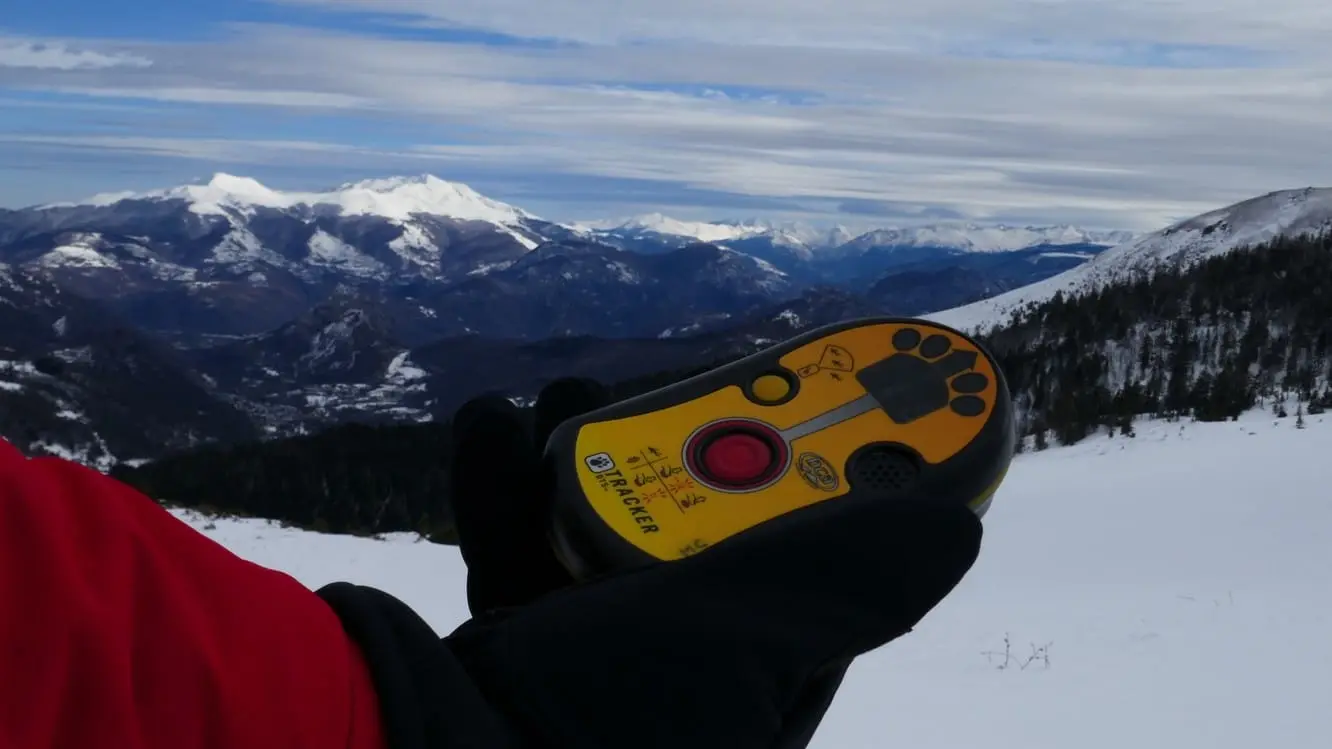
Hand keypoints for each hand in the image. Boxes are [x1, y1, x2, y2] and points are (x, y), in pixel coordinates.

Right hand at [440, 378, 983, 748]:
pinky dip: (509, 488)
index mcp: (761, 675)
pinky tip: (492, 429)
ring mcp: (602, 653)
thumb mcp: (745, 636)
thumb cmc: (600, 713)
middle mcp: (689, 667)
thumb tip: (958, 527)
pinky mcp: (523, 637)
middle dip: (707, 446)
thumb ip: (844, 577)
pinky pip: (526, 546)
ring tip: (572, 396)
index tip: (864, 399)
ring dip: (597, 451)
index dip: (853, 479)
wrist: (422, 747)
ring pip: (618, 524)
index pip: (828, 564)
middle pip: (717, 527)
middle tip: (708, 381)